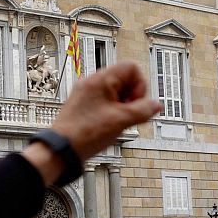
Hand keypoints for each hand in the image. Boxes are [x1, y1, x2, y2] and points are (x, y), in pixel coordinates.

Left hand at [33, 63, 162, 177]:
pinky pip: (105, 101)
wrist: (60, 149)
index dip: (140, 86)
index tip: (134, 104)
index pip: (132, 68)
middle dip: (131, 98)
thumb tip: (157, 105)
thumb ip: (143, 110)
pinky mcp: (83, 105)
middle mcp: (92, 82)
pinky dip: (112, 111)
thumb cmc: (84, 134)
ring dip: (122, 106)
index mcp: (101, 79)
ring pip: (115, 92)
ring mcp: (86, 93)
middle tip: (126, 114)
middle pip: (124, 79)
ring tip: (116, 122)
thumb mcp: (121, 121)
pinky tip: (108, 125)